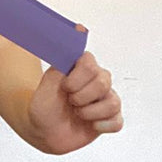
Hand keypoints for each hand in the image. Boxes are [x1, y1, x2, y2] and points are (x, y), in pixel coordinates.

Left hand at [26, 29, 123, 154]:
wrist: (43, 131)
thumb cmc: (44, 106)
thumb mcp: (46, 84)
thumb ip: (63, 62)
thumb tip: (79, 29)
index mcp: (81, 68)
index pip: (90, 62)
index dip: (77, 78)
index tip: (65, 87)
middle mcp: (96, 81)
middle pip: (103, 82)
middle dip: (81, 96)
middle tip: (69, 101)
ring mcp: (104, 100)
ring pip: (113, 103)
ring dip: (89, 112)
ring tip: (77, 113)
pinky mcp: (109, 119)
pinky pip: (117, 121)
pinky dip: (102, 125)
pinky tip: (90, 124)